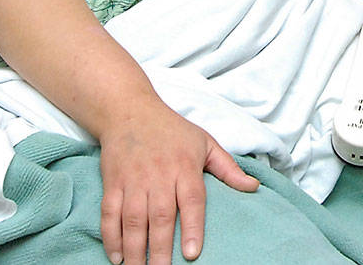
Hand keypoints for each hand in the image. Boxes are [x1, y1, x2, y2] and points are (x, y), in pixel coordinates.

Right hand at [98, 99, 258, 262]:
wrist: (129, 111)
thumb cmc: (172, 130)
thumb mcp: (205, 143)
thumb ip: (228, 168)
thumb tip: (253, 188)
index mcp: (185, 166)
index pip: (191, 200)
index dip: (192, 227)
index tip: (192, 253)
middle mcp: (158, 175)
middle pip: (160, 216)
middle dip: (160, 248)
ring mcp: (133, 180)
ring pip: (132, 219)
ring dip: (134, 249)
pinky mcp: (112, 183)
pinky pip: (109, 213)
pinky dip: (111, 236)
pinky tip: (116, 257)